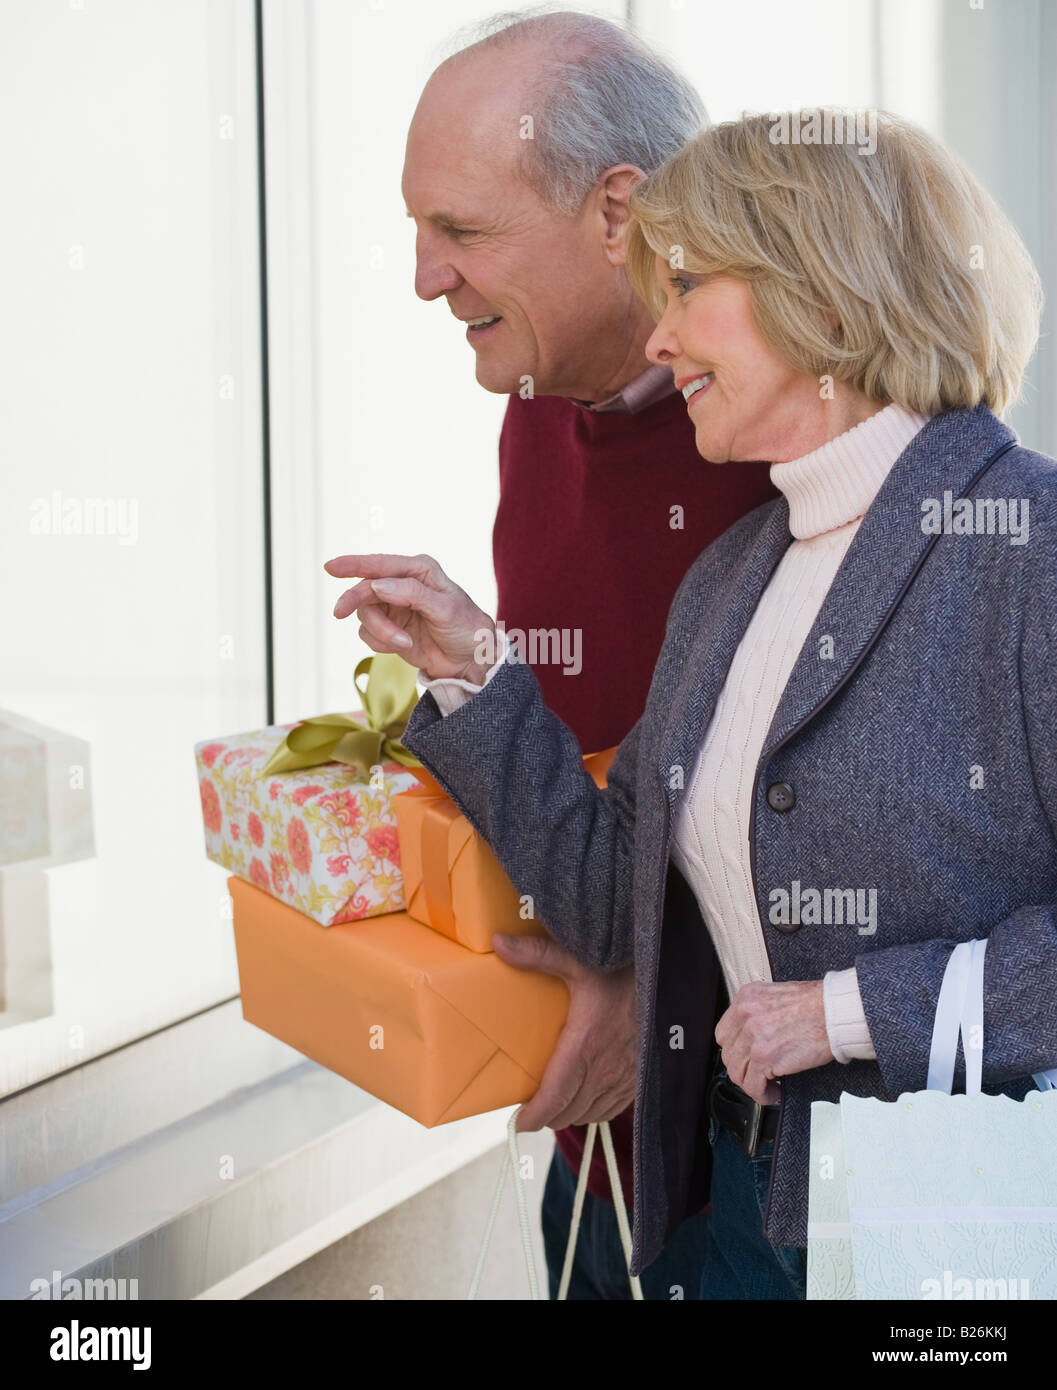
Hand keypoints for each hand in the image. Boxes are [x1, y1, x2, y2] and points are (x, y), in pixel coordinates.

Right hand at [323, 551, 496, 682]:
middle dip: (356, 602)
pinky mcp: (388, 628)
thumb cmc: (466, 628)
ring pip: (365, 614)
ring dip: (380, 631)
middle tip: (338, 613)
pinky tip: (402, 645)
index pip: (381, 564)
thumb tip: (377, 585)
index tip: (331, 567)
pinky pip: (368, 633)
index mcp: (419, 570)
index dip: (353, 564)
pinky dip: (380, 642)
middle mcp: (402, 584)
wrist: (470, 660)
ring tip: (404, 642)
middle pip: (365, 589)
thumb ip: (412, 594)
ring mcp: (394, 607)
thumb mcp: (445, 608)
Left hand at [492, 933, 637, 1132]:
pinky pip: (613, 1109)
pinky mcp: (639, 1077)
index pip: (555, 1097)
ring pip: (590, 1114)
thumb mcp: (576, 958)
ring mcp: (625, 1077)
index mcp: (584, 1046)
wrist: (666, 977)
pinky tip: (586, 1099)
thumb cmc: (620, 969)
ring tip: (555, 1104)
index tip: (519, 1123)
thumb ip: (537, 954)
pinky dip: (595, 1110)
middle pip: (569, 1111)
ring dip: (570, 1114)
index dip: (534, 1116)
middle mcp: (605, 1069)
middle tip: (531, 1107)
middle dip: (547, 1115)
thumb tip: (498, 943)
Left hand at [714, 980, 833, 1105]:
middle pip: (728, 1053)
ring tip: (768, 1086)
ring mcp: (752, 1036)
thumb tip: (755, 1035)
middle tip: (759, 1074)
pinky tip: (774, 1093)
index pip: (725, 1032)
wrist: (836, 1012)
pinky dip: (762, 1095)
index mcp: (747, 998)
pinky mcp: (764, 1057)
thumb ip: (761, 1012)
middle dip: (743, 1068)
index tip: (746, 1058)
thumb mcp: (778, 996)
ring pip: (737, 1072)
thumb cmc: (818, 1005)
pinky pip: (752, 1086)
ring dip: (752, 1083)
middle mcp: (745, 1015)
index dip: (736, 1050)